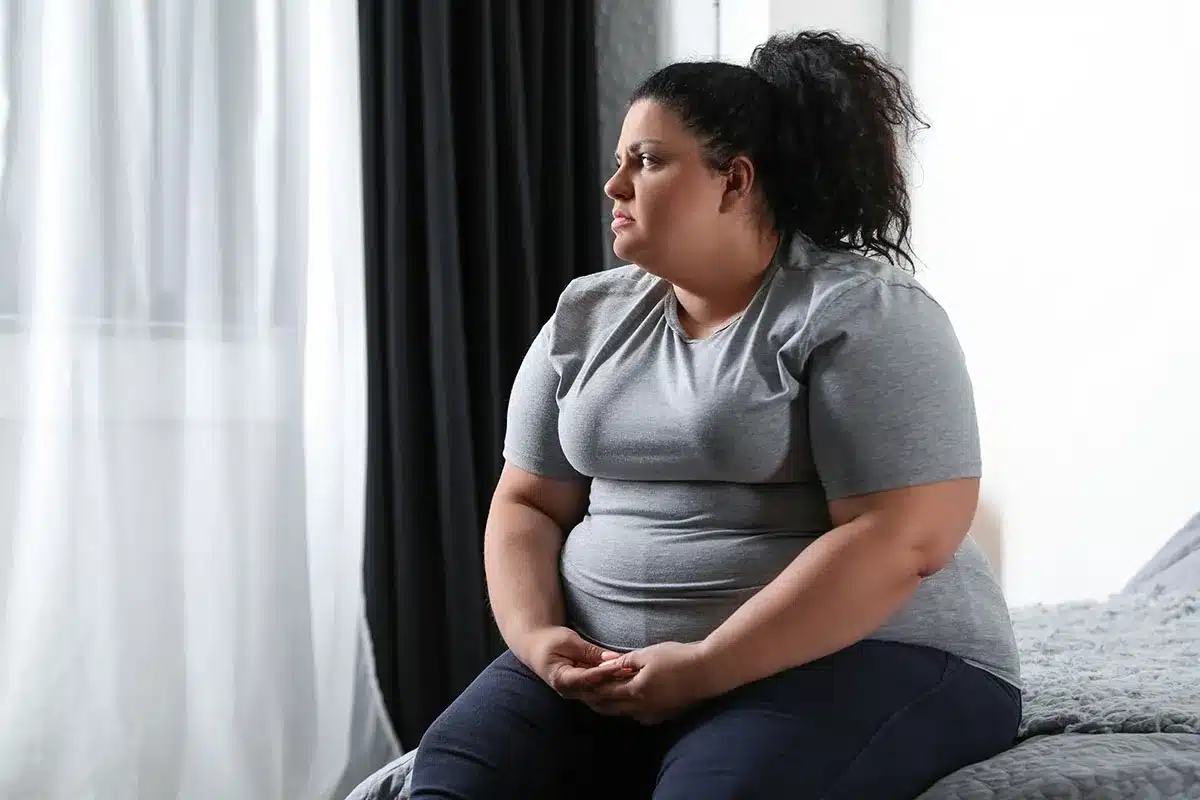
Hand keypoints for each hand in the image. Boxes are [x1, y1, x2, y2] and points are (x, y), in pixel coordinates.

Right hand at [517, 626, 632, 703]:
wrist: (535, 646)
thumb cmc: (549, 640)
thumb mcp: (568, 641)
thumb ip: (590, 651)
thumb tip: (613, 658)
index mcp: (561, 679)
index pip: (587, 679)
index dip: (605, 673)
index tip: (621, 666)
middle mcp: (569, 691)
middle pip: (597, 691)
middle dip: (616, 684)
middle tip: (636, 675)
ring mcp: (576, 694)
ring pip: (601, 695)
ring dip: (618, 688)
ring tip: (637, 679)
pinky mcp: (583, 691)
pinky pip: (600, 692)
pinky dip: (614, 688)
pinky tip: (629, 682)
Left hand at [582, 641, 713, 724]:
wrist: (707, 671)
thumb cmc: (677, 658)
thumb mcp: (648, 654)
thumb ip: (625, 661)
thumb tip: (606, 666)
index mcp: (635, 690)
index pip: (605, 693)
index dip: (591, 689)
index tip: (579, 686)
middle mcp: (642, 706)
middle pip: (612, 708)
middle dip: (597, 702)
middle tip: (584, 696)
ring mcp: (655, 713)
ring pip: (626, 714)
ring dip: (613, 708)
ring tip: (602, 701)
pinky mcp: (665, 714)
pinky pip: (642, 716)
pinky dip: (631, 711)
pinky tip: (631, 706)